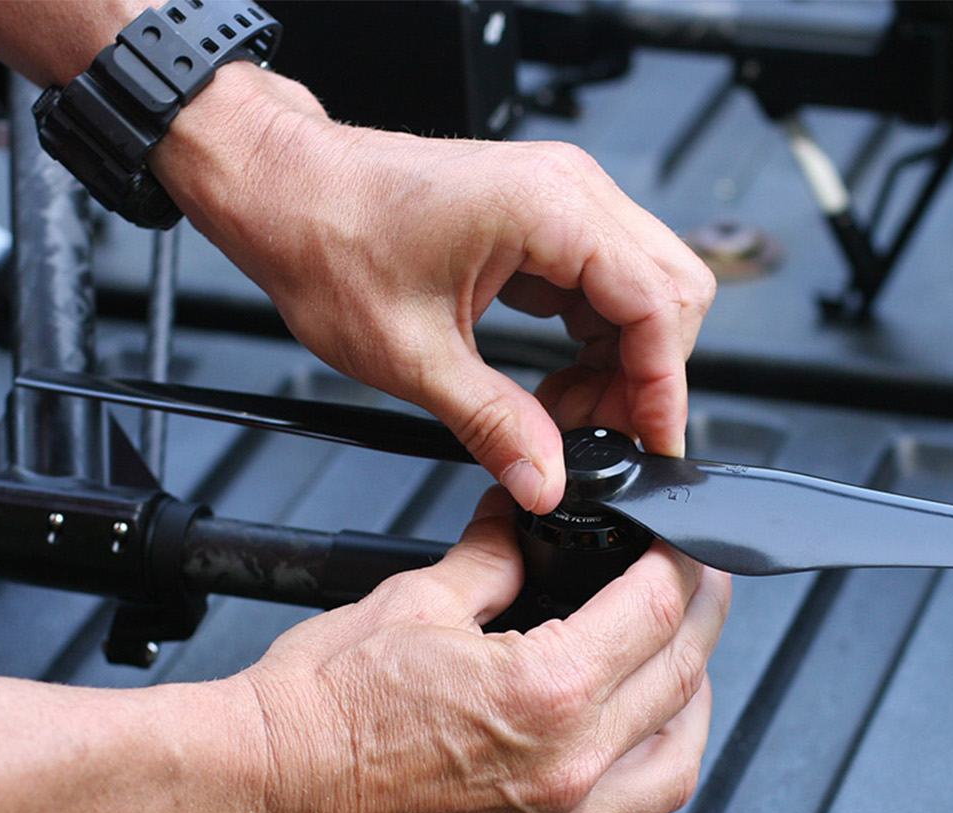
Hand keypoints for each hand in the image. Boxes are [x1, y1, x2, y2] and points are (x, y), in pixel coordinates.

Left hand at [153, 65, 716, 513]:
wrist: (283, 190)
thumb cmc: (326, 239)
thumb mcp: (412, 357)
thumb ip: (493, 425)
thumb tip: (546, 481)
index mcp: (548, 209)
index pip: (656, 304)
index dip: (662, 388)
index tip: (650, 446)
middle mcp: (568, 190)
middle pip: (670, 292)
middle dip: (647, 378)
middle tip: (602, 439)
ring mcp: (559, 198)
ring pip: (643, 291)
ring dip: (621, 364)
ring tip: (566, 419)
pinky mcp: (542, 217)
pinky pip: (605, 284)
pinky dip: (594, 342)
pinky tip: (555, 384)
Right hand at [233, 490, 730, 812]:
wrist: (257, 796)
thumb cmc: (314, 712)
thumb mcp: (411, 600)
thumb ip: (490, 560)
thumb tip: (517, 525)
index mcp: (544, 690)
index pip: (656, 610)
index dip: (683, 563)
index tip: (685, 548)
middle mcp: (566, 769)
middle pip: (681, 680)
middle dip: (701, 619)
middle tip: (694, 588)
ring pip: (677, 770)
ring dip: (693, 711)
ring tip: (678, 672)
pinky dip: (654, 807)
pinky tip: (641, 774)